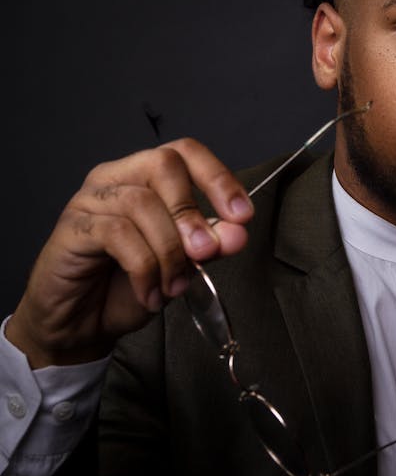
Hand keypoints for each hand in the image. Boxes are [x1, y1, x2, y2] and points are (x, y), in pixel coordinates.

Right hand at [6, 139, 252, 367]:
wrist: (83, 323)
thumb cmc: (129, 286)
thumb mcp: (182, 265)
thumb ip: (210, 244)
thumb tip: (237, 232)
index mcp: (146, 177)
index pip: (186, 152)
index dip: (219, 178)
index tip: (242, 215)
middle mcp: (117, 177)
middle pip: (164, 164)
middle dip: (192, 212)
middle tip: (204, 254)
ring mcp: (90, 198)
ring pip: (143, 203)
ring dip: (169, 252)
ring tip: (174, 286)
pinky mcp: (72, 227)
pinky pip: (117, 234)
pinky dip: (144, 269)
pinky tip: (150, 293)